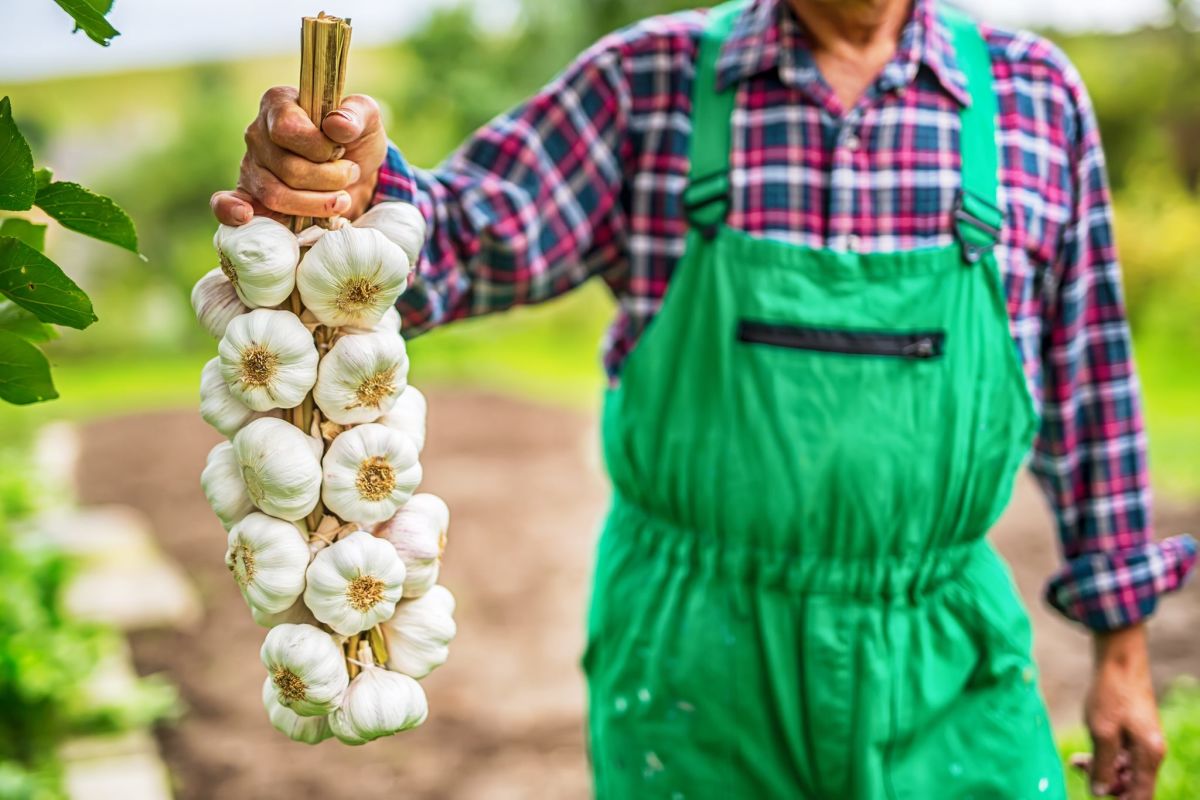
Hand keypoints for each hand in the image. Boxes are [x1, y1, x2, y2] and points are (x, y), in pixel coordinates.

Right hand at [211, 86, 386, 225]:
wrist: (355, 174)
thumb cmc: (355, 140)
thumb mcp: (367, 120)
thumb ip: (357, 114)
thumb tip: (336, 125)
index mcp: (279, 103)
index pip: (288, 128)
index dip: (318, 147)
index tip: (341, 150)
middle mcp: (257, 133)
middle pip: (287, 168)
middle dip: (329, 179)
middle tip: (349, 175)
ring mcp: (251, 165)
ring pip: (274, 194)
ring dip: (315, 204)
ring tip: (339, 199)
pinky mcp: (249, 194)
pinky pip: (226, 203)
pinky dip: (232, 212)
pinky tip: (246, 217)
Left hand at [1070, 624, 1164, 798]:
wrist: (1118, 662)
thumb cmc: (1111, 695)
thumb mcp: (1102, 733)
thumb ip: (1103, 765)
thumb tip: (1100, 793)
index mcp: (1149, 756)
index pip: (1141, 797)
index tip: (1096, 792)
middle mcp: (1151, 752)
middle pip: (1131, 785)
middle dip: (1106, 783)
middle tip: (1079, 766)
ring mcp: (1144, 742)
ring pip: (1124, 770)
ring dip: (1101, 769)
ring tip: (1076, 761)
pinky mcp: (1134, 733)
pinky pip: (1121, 756)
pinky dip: (1104, 756)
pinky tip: (1085, 753)